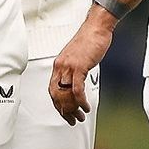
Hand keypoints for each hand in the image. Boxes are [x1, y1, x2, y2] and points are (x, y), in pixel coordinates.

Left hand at [49, 9, 113, 124]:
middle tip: (72, 119)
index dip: (57, 104)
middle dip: (64, 110)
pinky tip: (85, 106)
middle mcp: (60, 66)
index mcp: (58, 65)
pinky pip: (77, 89)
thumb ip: (73, 70)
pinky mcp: (79, 67)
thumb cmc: (89, 41)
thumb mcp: (77, 58)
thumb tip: (75, 84)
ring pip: (66, 94)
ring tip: (80, 116)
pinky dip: (80, 101)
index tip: (63, 112)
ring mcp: (69, 67)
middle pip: (57, 94)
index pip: (52, 89)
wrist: (96, 28)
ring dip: (73, 108)